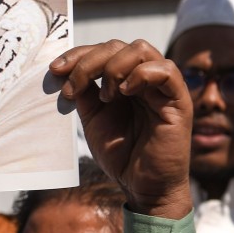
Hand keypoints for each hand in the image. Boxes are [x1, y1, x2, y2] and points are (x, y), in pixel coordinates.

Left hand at [50, 40, 192, 218]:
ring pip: (141, 50)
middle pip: (118, 46)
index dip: (78, 54)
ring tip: (104, 97)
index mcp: (123, 81)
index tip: (55, 70)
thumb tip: (62, 69)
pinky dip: (140, 75)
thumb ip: (84, 92)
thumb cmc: (120, 153)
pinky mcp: (178, 101)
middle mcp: (144, 79)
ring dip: (113, 67)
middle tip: (72, 88)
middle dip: (88, 61)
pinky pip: (166, 70)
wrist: (140, 186)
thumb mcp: (93, 118)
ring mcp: (162, 88)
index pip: (103, 51)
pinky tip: (123, 93)